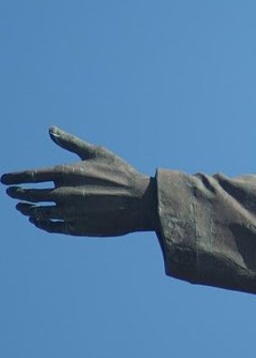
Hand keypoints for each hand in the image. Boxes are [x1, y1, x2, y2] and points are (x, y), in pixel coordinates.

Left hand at [2, 126, 157, 235]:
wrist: (140, 201)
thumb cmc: (121, 173)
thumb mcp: (97, 152)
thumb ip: (70, 142)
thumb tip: (50, 130)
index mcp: (65, 172)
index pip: (30, 176)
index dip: (13, 178)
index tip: (4, 180)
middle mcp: (62, 193)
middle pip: (29, 195)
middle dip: (18, 194)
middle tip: (13, 193)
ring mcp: (67, 212)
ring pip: (37, 212)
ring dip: (28, 210)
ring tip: (24, 208)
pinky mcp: (76, 227)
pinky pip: (50, 226)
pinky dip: (41, 223)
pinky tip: (39, 220)